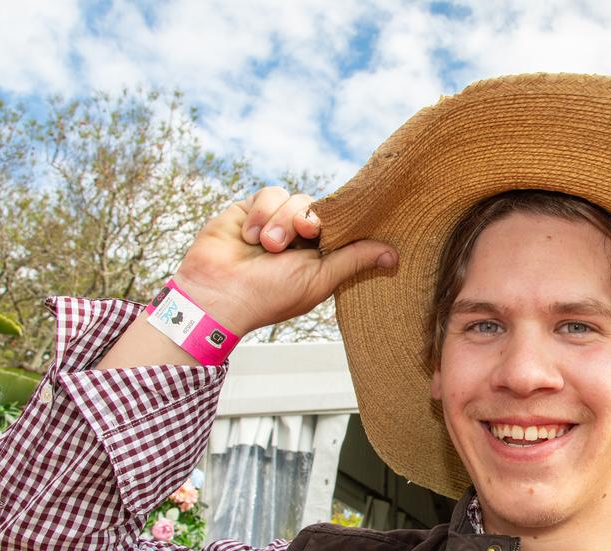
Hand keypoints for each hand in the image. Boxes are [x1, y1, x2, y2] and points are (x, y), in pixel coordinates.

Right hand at [172, 187, 395, 336]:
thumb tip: (393, 255)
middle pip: (318, 208)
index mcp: (319, 256)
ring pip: (294, 198)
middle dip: (307, 220)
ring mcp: (274, 222)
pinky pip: (269, 193)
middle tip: (301, 235)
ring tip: (267, 246)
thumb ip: (354, 260)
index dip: (340, 222)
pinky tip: (250, 237)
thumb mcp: (319, 279)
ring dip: (281, 220)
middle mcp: (298, 238)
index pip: (341, 226)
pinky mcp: (250, 210)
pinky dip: (261, 213)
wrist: (217, 294)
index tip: (329, 229)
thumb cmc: (269, 296)